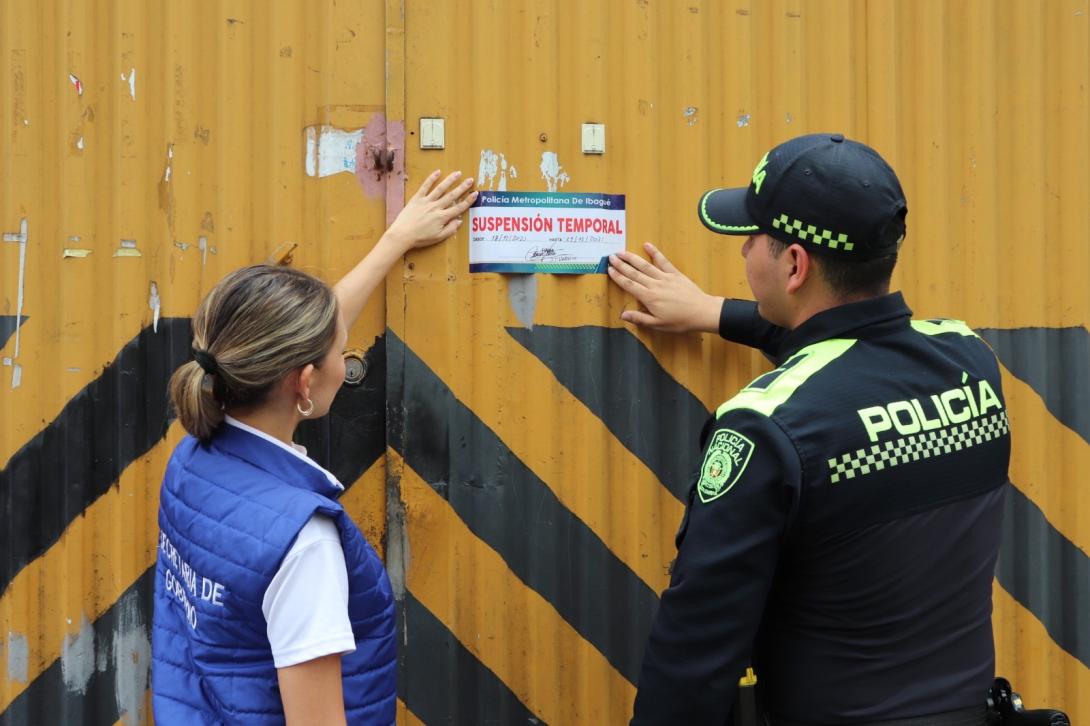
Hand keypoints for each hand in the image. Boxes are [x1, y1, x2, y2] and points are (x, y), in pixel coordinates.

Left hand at [385, 170, 477, 251]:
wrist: (402, 234)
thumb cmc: (420, 238)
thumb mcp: (438, 237)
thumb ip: (450, 229)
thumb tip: (459, 220)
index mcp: (442, 217)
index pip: (458, 208)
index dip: (468, 201)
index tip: (475, 194)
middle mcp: (436, 207)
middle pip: (452, 196)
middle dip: (462, 187)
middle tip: (470, 180)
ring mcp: (426, 201)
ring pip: (440, 189)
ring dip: (450, 180)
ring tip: (458, 173)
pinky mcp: (417, 198)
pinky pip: (425, 186)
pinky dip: (431, 178)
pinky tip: (438, 172)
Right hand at [608, 242, 722, 332]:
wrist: (701, 312)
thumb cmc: (680, 321)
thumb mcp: (658, 325)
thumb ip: (640, 318)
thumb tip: (622, 315)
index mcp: (648, 297)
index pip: (629, 284)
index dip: (617, 277)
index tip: (609, 269)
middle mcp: (654, 284)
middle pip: (634, 273)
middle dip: (621, 265)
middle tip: (611, 257)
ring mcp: (665, 277)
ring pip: (645, 265)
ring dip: (632, 258)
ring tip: (622, 252)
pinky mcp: (675, 274)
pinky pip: (663, 261)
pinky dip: (655, 253)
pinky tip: (647, 245)